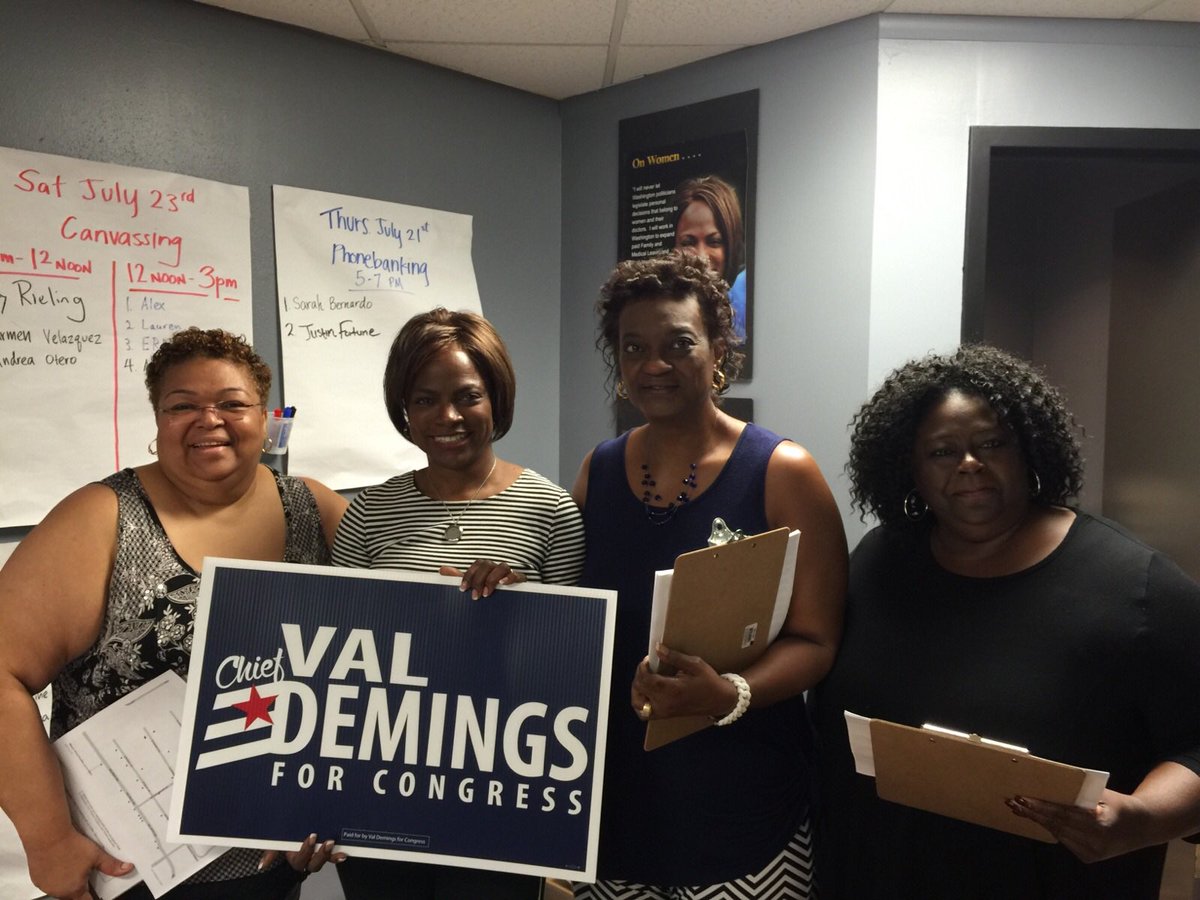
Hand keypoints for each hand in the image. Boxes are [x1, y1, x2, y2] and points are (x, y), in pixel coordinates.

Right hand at [26, 828, 132, 899]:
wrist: (47, 836)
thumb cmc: (69, 846)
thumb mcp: (96, 855)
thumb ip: (111, 865)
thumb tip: (126, 869)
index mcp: (74, 890)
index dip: (93, 897)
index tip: (95, 894)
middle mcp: (58, 892)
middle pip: (73, 895)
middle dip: (80, 887)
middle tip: (86, 874)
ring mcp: (45, 886)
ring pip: (60, 888)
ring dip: (67, 882)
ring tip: (73, 866)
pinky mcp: (36, 878)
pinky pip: (48, 881)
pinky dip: (55, 876)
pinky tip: (60, 863)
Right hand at [259, 832, 345, 877]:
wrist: (290, 829)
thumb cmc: (283, 837)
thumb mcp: (275, 842)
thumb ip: (270, 851)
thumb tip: (262, 865)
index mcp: (294, 858)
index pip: (300, 859)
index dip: (306, 850)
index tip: (312, 837)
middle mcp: (307, 859)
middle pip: (314, 864)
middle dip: (321, 855)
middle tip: (328, 842)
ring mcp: (317, 855)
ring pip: (325, 860)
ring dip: (332, 855)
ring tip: (336, 845)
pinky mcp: (326, 850)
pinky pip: (333, 854)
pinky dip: (338, 853)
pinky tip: (344, 851)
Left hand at [439, 560, 524, 599]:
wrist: (507, 603)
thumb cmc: (487, 592)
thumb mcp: (473, 586)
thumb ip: (458, 578)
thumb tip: (442, 569)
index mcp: (486, 568)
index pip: (477, 564)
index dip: (469, 575)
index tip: (462, 589)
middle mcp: (496, 567)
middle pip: (487, 565)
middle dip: (479, 580)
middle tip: (475, 596)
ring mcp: (509, 573)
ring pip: (502, 567)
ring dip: (492, 579)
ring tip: (486, 593)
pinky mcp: (519, 580)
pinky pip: (517, 574)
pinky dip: (510, 577)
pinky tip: (503, 583)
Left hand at [630, 644, 737, 720]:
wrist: (719, 700)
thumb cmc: (708, 681)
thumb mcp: (695, 664)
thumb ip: (674, 657)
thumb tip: (658, 648)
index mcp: (673, 689)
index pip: (646, 679)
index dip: (642, 667)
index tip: (649, 659)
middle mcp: (665, 703)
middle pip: (639, 688)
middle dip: (639, 674)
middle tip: (647, 666)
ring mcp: (664, 711)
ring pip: (637, 702)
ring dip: (636, 689)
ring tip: (645, 678)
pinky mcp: (664, 716)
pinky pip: (644, 713)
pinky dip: (640, 702)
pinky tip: (646, 692)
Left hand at [1007, 789, 1149, 861]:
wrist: (1141, 827)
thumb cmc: (1118, 804)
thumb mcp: (1102, 794)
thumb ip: (1079, 792)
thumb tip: (1049, 780)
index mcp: (1100, 822)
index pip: (1063, 813)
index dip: (1042, 806)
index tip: (1023, 798)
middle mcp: (1096, 840)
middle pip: (1057, 824)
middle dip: (1033, 813)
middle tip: (1013, 802)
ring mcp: (1092, 852)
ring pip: (1058, 834)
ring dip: (1037, 822)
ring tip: (1019, 810)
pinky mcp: (1089, 857)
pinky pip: (1065, 841)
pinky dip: (1051, 829)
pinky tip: (1037, 819)